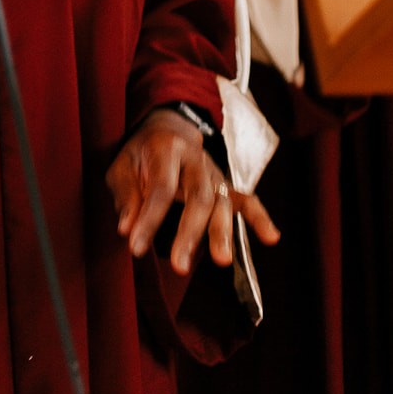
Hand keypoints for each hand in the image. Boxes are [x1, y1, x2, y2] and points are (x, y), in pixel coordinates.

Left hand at [105, 108, 279, 275]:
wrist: (167, 129)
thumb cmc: (140, 154)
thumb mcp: (122, 166)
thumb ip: (126, 195)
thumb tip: (127, 228)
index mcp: (166, 148)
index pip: (161, 187)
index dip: (149, 219)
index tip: (136, 247)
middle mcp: (195, 159)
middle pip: (198, 196)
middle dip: (189, 232)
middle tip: (179, 264)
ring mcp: (214, 172)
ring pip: (222, 202)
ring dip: (222, 232)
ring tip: (221, 260)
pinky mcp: (225, 185)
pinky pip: (246, 200)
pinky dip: (259, 217)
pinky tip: (271, 237)